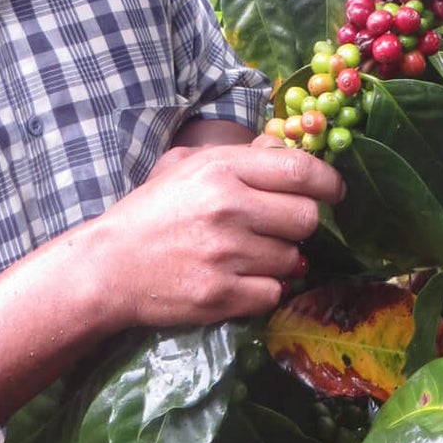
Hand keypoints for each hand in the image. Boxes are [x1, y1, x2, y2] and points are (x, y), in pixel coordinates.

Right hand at [90, 139, 344, 329]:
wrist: (108, 267)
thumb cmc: (151, 213)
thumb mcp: (187, 166)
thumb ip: (240, 155)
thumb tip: (285, 147)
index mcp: (222, 169)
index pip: (301, 169)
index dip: (328, 182)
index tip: (334, 192)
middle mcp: (228, 208)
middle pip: (306, 218)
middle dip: (300, 225)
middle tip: (279, 228)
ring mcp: (226, 255)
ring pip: (293, 259)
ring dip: (280, 259)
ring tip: (248, 255)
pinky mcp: (221, 296)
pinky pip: (273, 293)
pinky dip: (264, 290)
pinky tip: (240, 280)